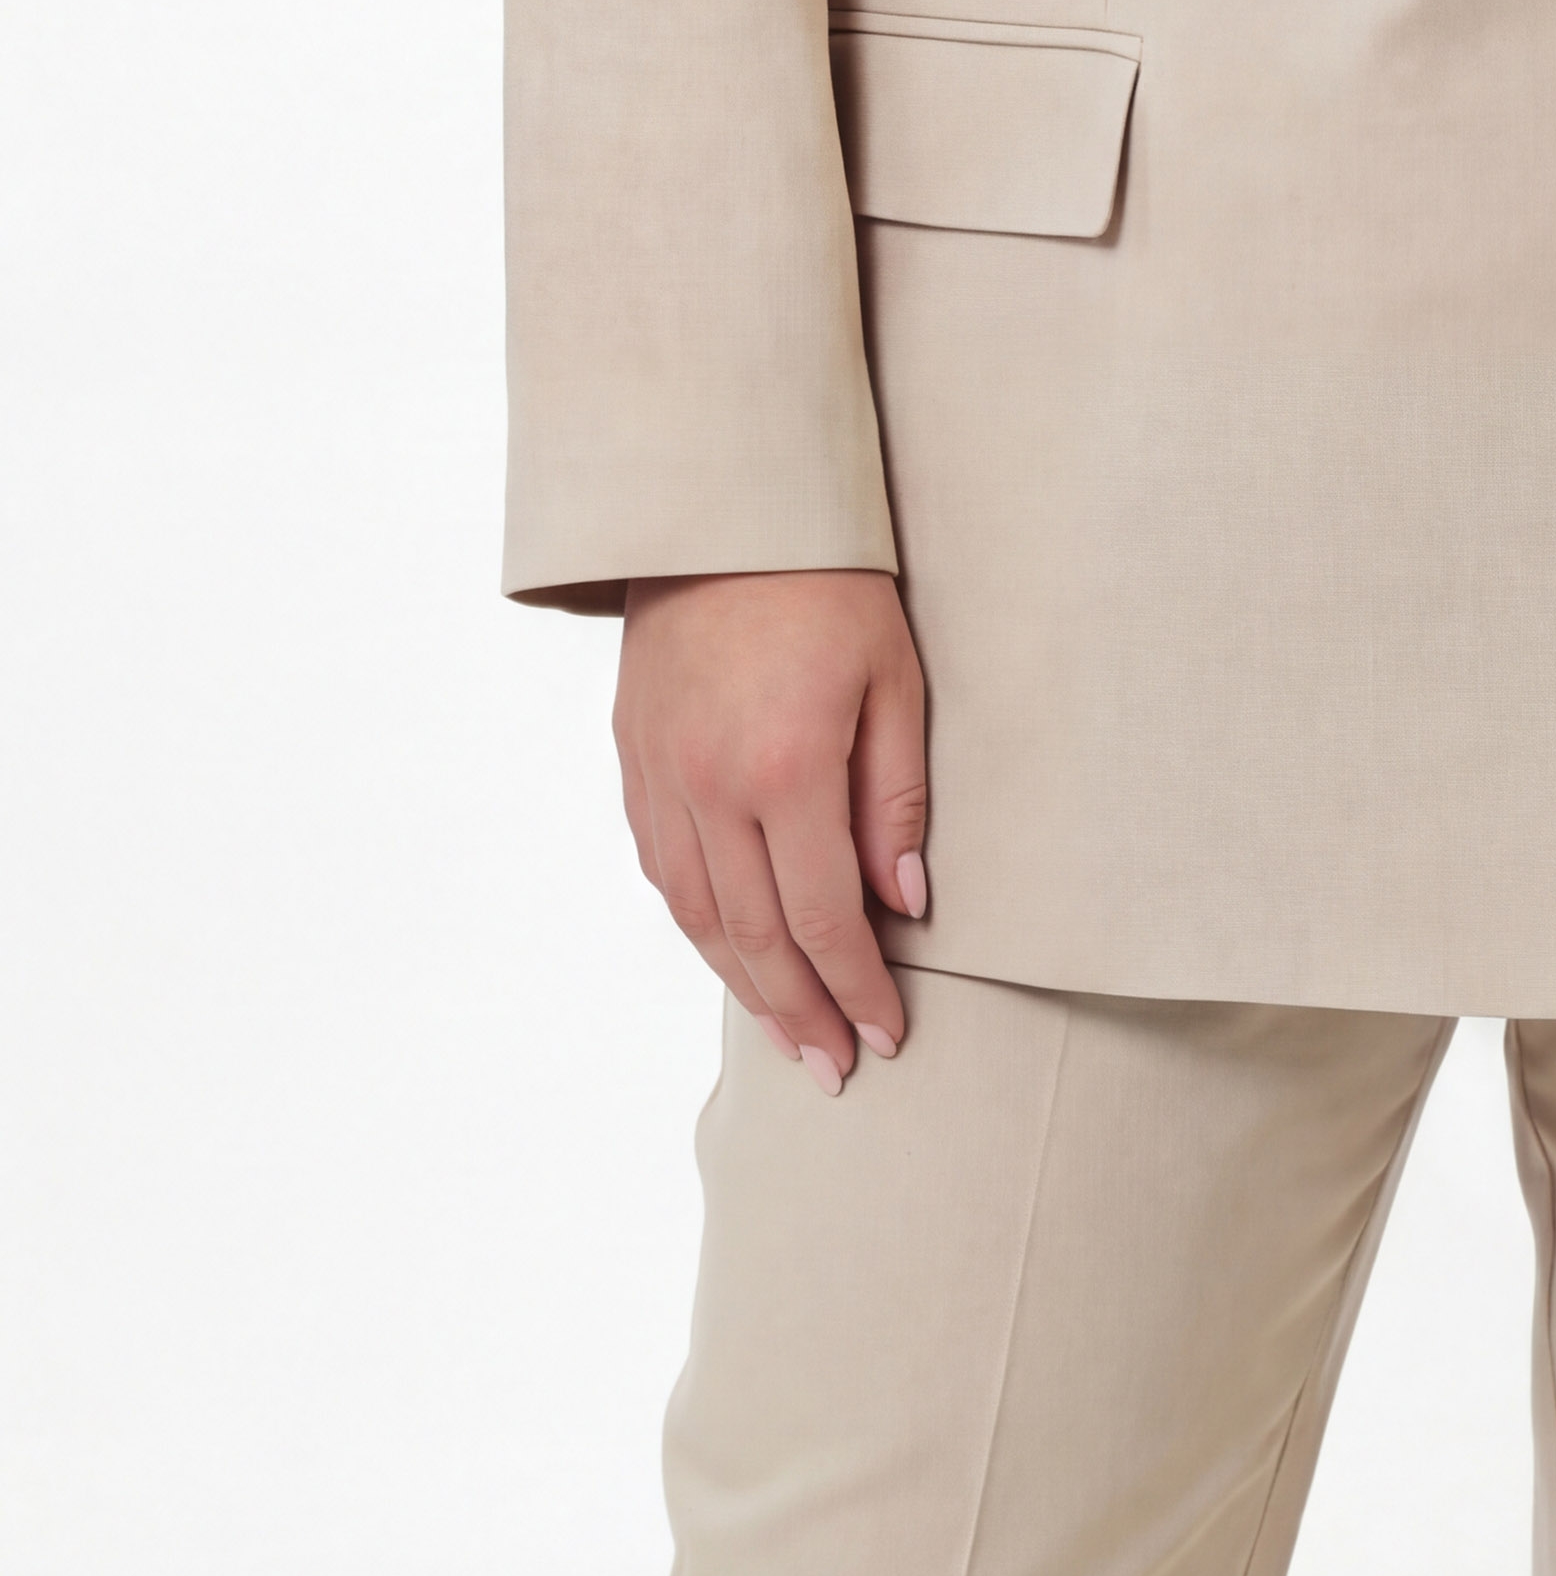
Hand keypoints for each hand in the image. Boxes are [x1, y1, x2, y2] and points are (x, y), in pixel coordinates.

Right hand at [614, 569, 928, 1093]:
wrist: (726, 506)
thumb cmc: (831, 583)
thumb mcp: (894, 678)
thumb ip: (895, 797)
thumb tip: (902, 903)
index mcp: (786, 769)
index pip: (822, 919)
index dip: (856, 988)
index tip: (887, 1036)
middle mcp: (710, 787)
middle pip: (755, 937)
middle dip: (800, 1012)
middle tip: (835, 1068)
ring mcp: (661, 776)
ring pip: (698, 916)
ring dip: (743, 986)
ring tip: (786, 1035)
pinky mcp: (633, 757)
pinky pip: (662, 869)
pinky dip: (697, 925)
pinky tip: (728, 953)